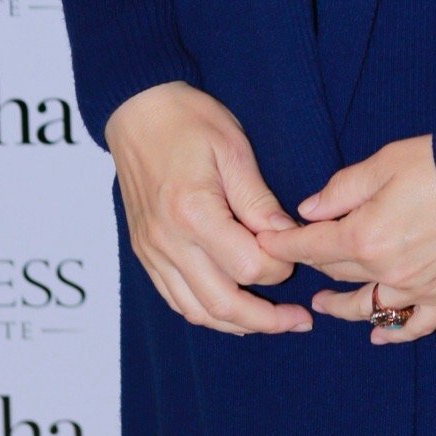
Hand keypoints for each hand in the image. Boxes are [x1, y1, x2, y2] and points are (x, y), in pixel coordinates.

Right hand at [105, 81, 312, 335]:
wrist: (137, 111)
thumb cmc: (188, 121)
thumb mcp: (234, 150)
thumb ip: (259, 202)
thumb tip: (288, 239)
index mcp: (192, 212)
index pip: (248, 267)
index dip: (280, 268)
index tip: (295, 252)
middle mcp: (167, 241)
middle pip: (222, 304)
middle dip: (266, 320)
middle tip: (298, 320)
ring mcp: (152, 252)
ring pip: (197, 311)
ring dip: (237, 325)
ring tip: (271, 323)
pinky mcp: (145, 253)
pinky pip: (176, 300)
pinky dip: (207, 313)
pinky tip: (232, 310)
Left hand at [275, 135, 435, 343]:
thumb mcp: (384, 162)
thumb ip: (341, 190)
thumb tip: (308, 211)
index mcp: (363, 236)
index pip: (309, 247)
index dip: (283, 245)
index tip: (265, 244)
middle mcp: (384, 270)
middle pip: (335, 272)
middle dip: (310, 265)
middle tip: (296, 260)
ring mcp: (416, 288)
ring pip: (367, 307)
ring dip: (340, 308)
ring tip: (323, 304)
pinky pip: (415, 325)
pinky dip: (394, 332)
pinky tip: (378, 334)